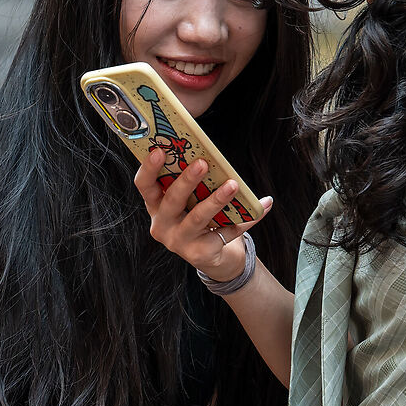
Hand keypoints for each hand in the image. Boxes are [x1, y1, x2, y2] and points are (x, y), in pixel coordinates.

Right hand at [134, 147, 271, 283]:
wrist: (208, 255)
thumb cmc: (195, 217)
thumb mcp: (187, 201)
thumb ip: (189, 183)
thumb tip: (209, 154)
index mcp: (155, 206)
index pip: (144, 185)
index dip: (148, 168)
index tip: (159, 150)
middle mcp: (162, 225)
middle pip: (172, 200)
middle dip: (187, 181)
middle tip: (202, 163)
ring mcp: (179, 242)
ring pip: (198, 217)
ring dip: (217, 199)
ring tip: (233, 185)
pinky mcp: (200, 253)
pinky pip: (226, 232)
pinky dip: (246, 219)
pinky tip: (261, 206)